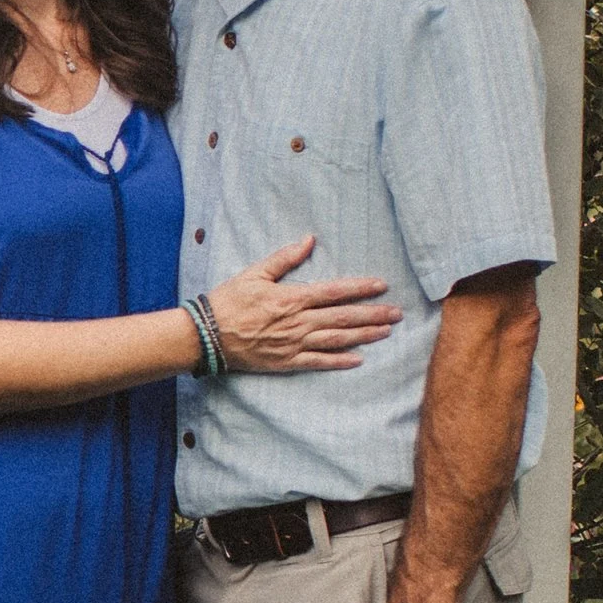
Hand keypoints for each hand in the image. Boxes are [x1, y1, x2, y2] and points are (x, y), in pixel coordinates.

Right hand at [207, 235, 399, 375]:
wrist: (206, 335)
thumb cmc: (228, 301)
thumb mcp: (254, 274)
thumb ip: (284, 258)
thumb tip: (308, 241)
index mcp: (292, 297)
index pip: (334, 291)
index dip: (360, 288)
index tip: (381, 285)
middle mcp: (298, 322)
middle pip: (343, 316)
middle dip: (373, 314)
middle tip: (396, 313)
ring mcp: (294, 344)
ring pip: (337, 339)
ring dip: (364, 335)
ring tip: (386, 332)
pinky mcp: (286, 362)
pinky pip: (319, 362)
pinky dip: (340, 361)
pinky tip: (358, 359)